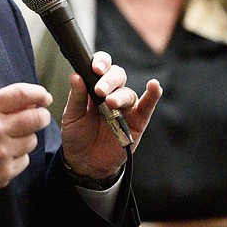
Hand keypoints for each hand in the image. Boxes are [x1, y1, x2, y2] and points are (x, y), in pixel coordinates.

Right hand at [0, 83, 51, 197]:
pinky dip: (18, 157)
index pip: (20, 94)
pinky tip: (4, 157)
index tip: (44, 96)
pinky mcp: (5, 170)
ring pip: (33, 140)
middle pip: (36, 118)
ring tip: (10, 142)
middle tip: (40, 117)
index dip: (38, 93)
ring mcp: (1, 151)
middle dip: (42, 116)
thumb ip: (0, 105)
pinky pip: (25, 159)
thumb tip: (29, 102)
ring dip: (27, 139)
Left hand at [59, 51, 161, 180]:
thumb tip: (76, 75)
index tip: (94, 68)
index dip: (100, 63)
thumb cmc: (78, 136)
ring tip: (110, 102)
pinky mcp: (137, 121)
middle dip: (109, 80)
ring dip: (120, 95)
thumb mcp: (72, 116)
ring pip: (128, 93)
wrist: (85, 163)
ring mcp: (126, 107)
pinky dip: (153, 96)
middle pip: (117, 76)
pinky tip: (154, 86)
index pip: (102, 67)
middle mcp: (113, 93)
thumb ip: (76, 97)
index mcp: (95, 87)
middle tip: (99, 90)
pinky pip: (147, 106)